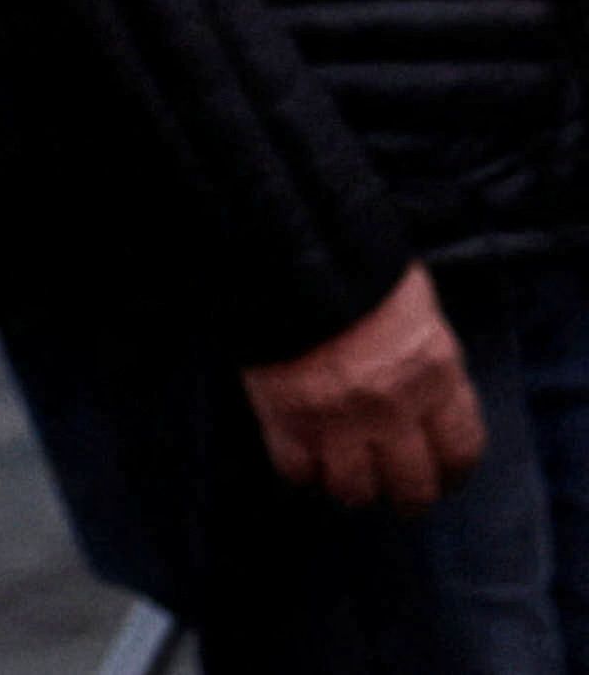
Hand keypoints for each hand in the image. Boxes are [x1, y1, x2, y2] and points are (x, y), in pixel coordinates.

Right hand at [248, 267, 484, 509]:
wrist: (287, 252)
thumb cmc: (354, 269)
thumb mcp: (414, 308)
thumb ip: (424, 357)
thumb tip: (425, 389)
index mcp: (434, 375)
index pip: (461, 450)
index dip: (452, 471)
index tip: (441, 474)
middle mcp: (395, 407)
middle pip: (413, 486)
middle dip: (405, 495)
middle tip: (392, 491)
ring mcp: (340, 418)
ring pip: (355, 490)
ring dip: (349, 487)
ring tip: (340, 475)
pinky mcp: (287, 418)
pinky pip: (296, 471)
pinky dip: (298, 469)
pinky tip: (299, 456)